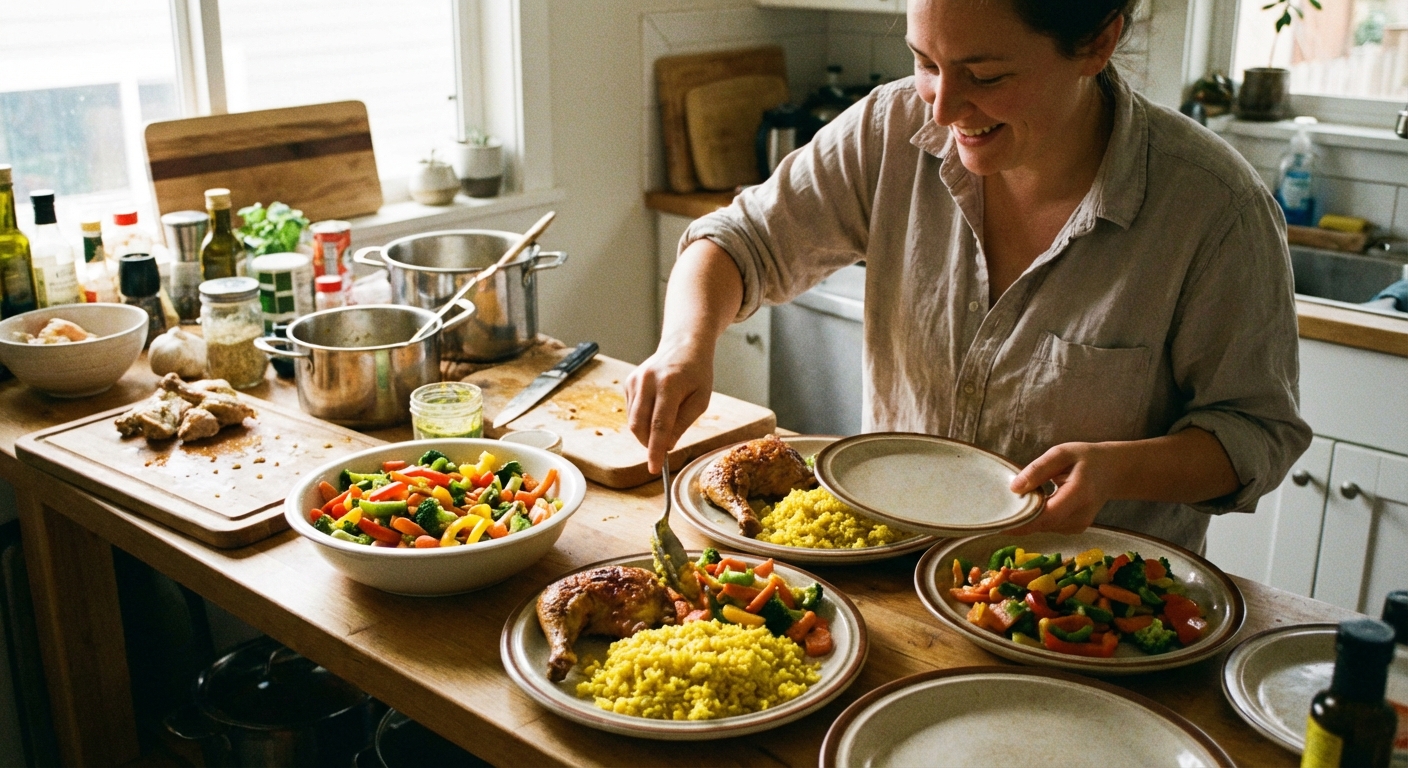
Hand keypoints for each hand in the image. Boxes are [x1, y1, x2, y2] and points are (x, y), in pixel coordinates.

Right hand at [624, 339, 713, 473]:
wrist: (683, 346)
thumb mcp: (700, 400)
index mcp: (669, 385)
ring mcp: (635, 381)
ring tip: (666, 419)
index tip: (654, 469)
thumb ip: (683, 423)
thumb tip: (666, 445)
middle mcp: (647, 381)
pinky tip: (657, 408)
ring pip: (633, 421)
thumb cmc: (696, 374)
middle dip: (650, 443)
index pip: (659, 425)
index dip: (656, 450)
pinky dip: (643, 419)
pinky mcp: (628, 382)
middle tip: (665, 446)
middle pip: (639, 425)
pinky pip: (631, 412)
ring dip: (647, 432)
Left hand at [1005, 442, 1127, 534]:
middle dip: (1018, 519)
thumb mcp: (1061, 453)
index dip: (1021, 521)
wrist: (1113, 471)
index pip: (1046, 515)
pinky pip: (1048, 526)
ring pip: (1043, 528)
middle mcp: (1081, 515)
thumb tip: (1014, 488)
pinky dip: (1037, 518)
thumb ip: (1038, 469)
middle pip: (1042, 525)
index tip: (999, 522)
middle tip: (996, 510)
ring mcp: (1079, 525)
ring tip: (1019, 499)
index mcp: (1079, 493)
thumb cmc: (1086, 459)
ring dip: (1027, 518)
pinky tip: (1035, 504)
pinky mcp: (1074, 529)